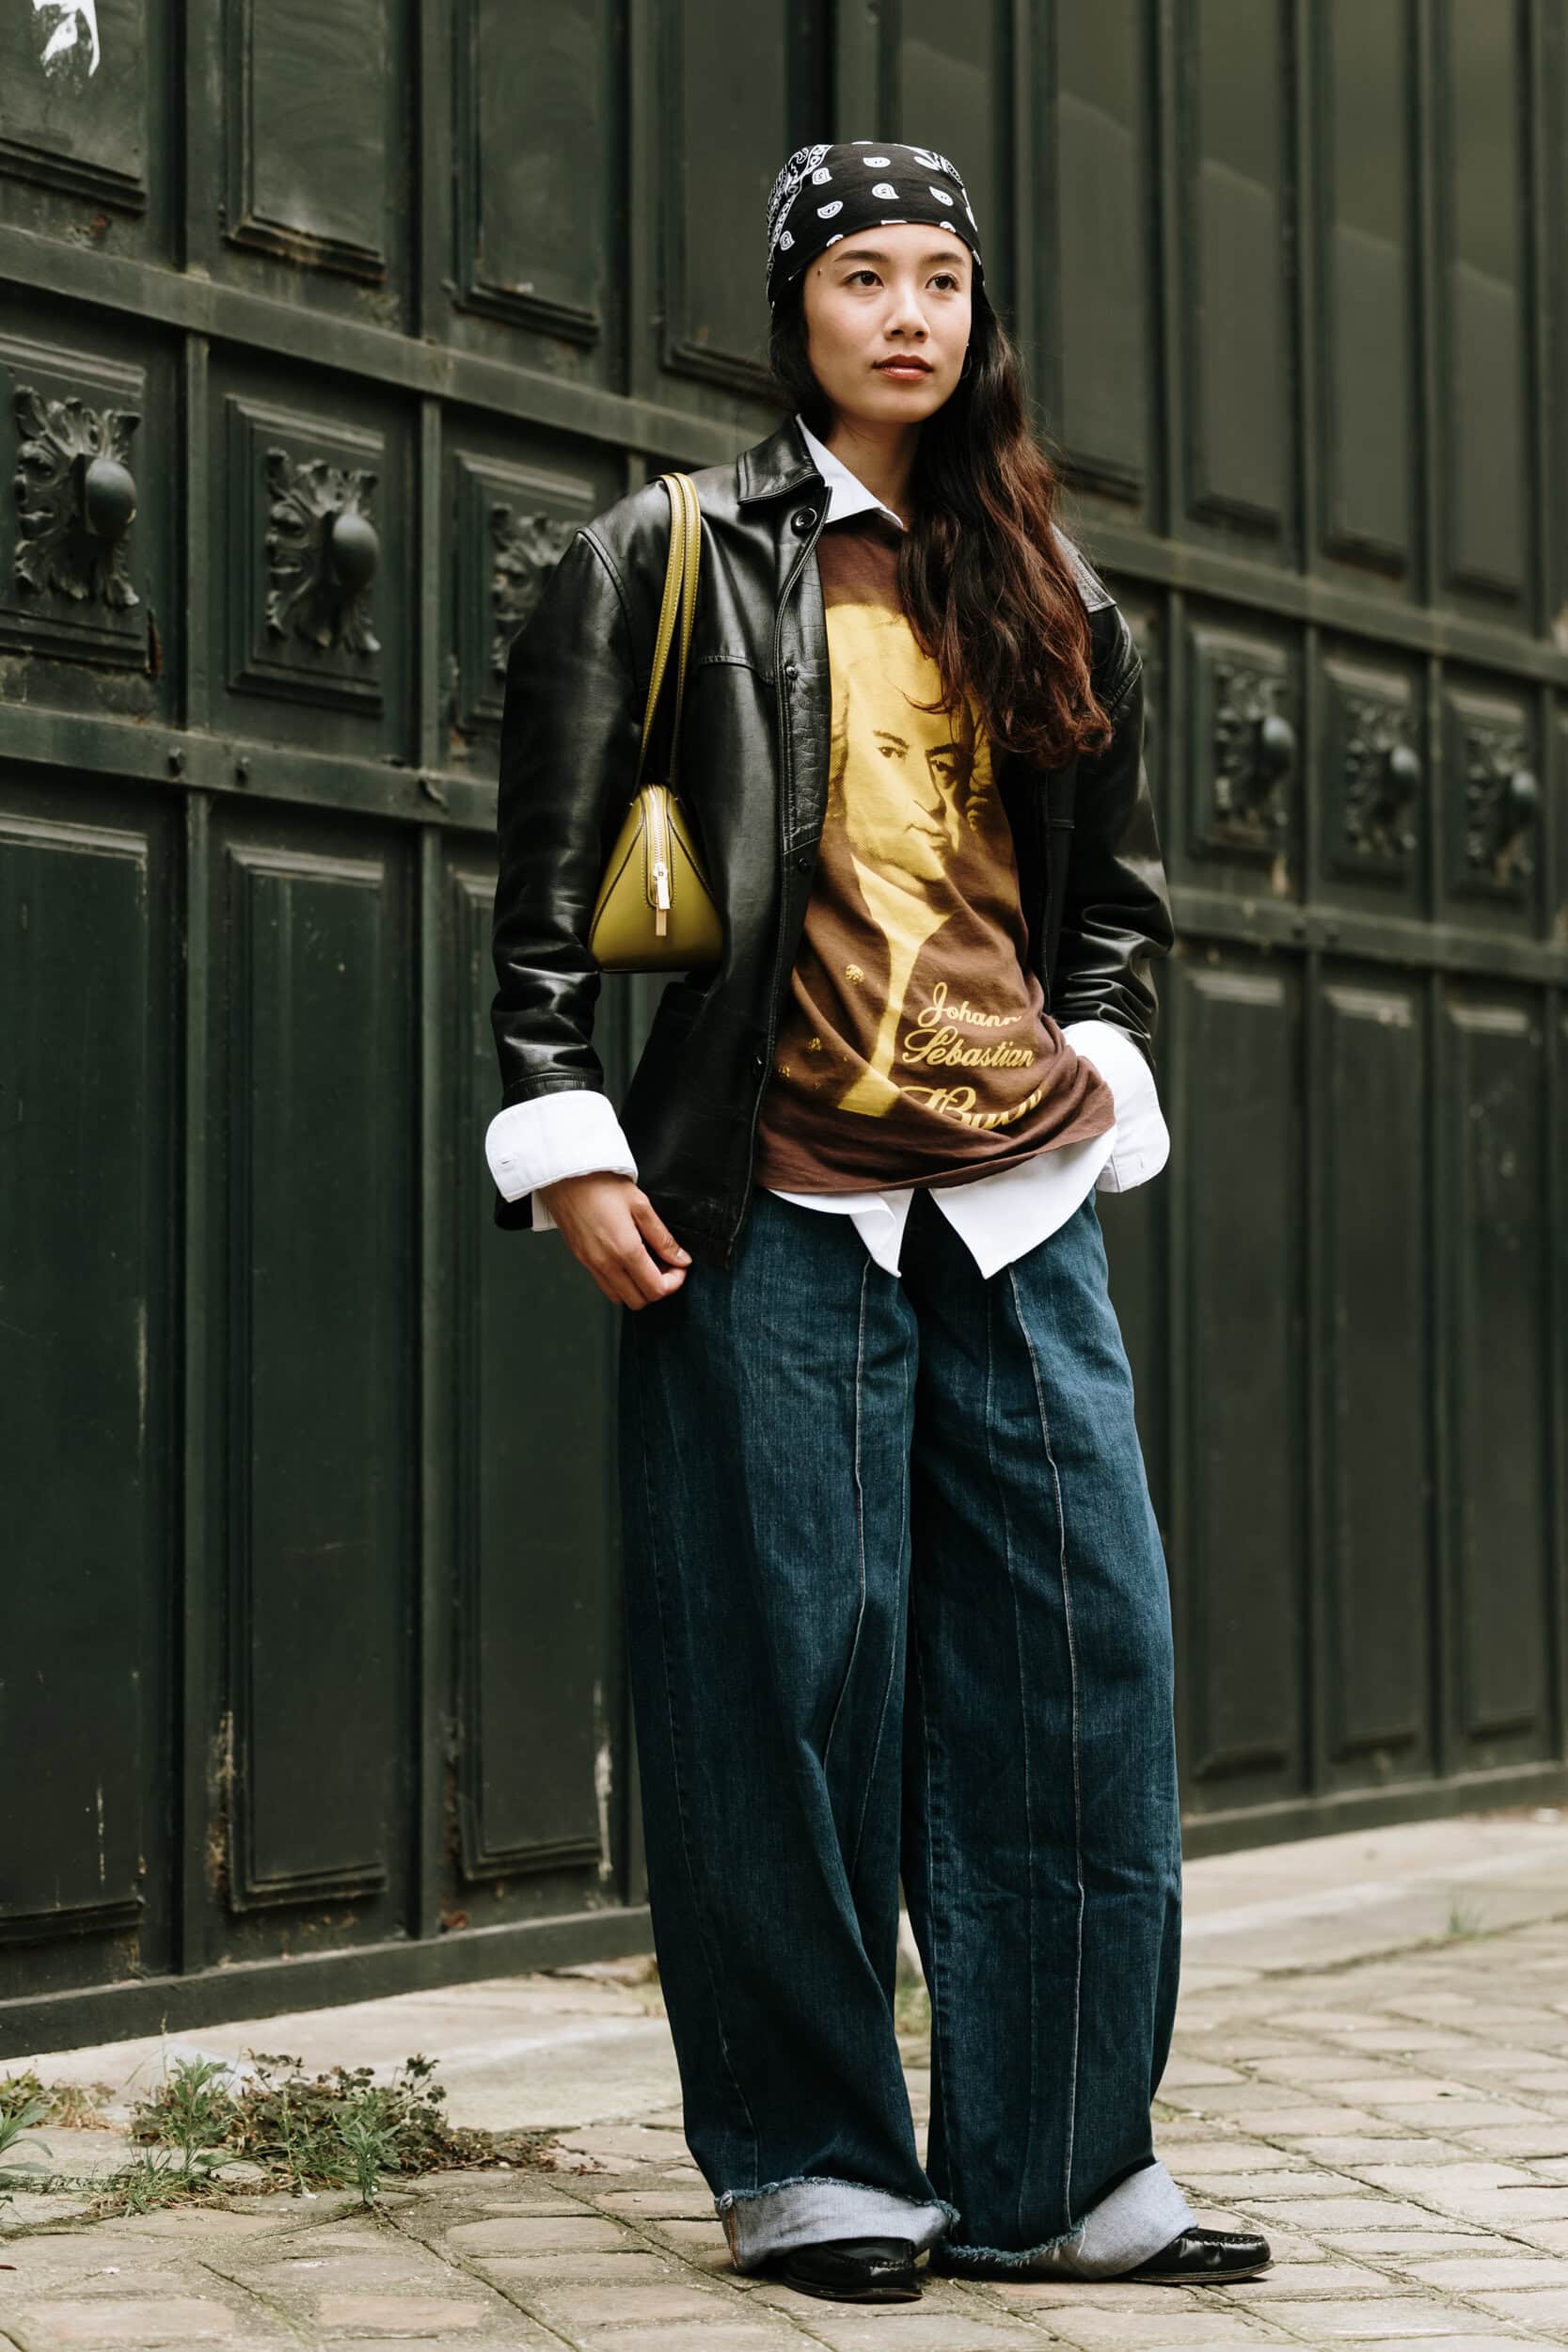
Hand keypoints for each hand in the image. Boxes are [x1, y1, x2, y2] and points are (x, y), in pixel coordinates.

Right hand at [538, 1172, 691, 1307]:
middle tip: (665, 1265)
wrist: (565, 1176)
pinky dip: (620, 1282)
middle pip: (639, 1301)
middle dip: (658, 1288)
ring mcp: (591, 1264)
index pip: (656, 1289)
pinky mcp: (581, 1259)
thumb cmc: (601, 1184)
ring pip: (620, 1297)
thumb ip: (662, 1238)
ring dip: (638, 1288)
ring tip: (646, 1264)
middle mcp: (606, 1264)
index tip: (679, 1266)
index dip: (674, 1282)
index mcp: (625, 1251)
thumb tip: (681, 1259)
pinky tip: (627, 1261)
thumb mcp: (641, 1205)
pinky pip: (604, 1285)